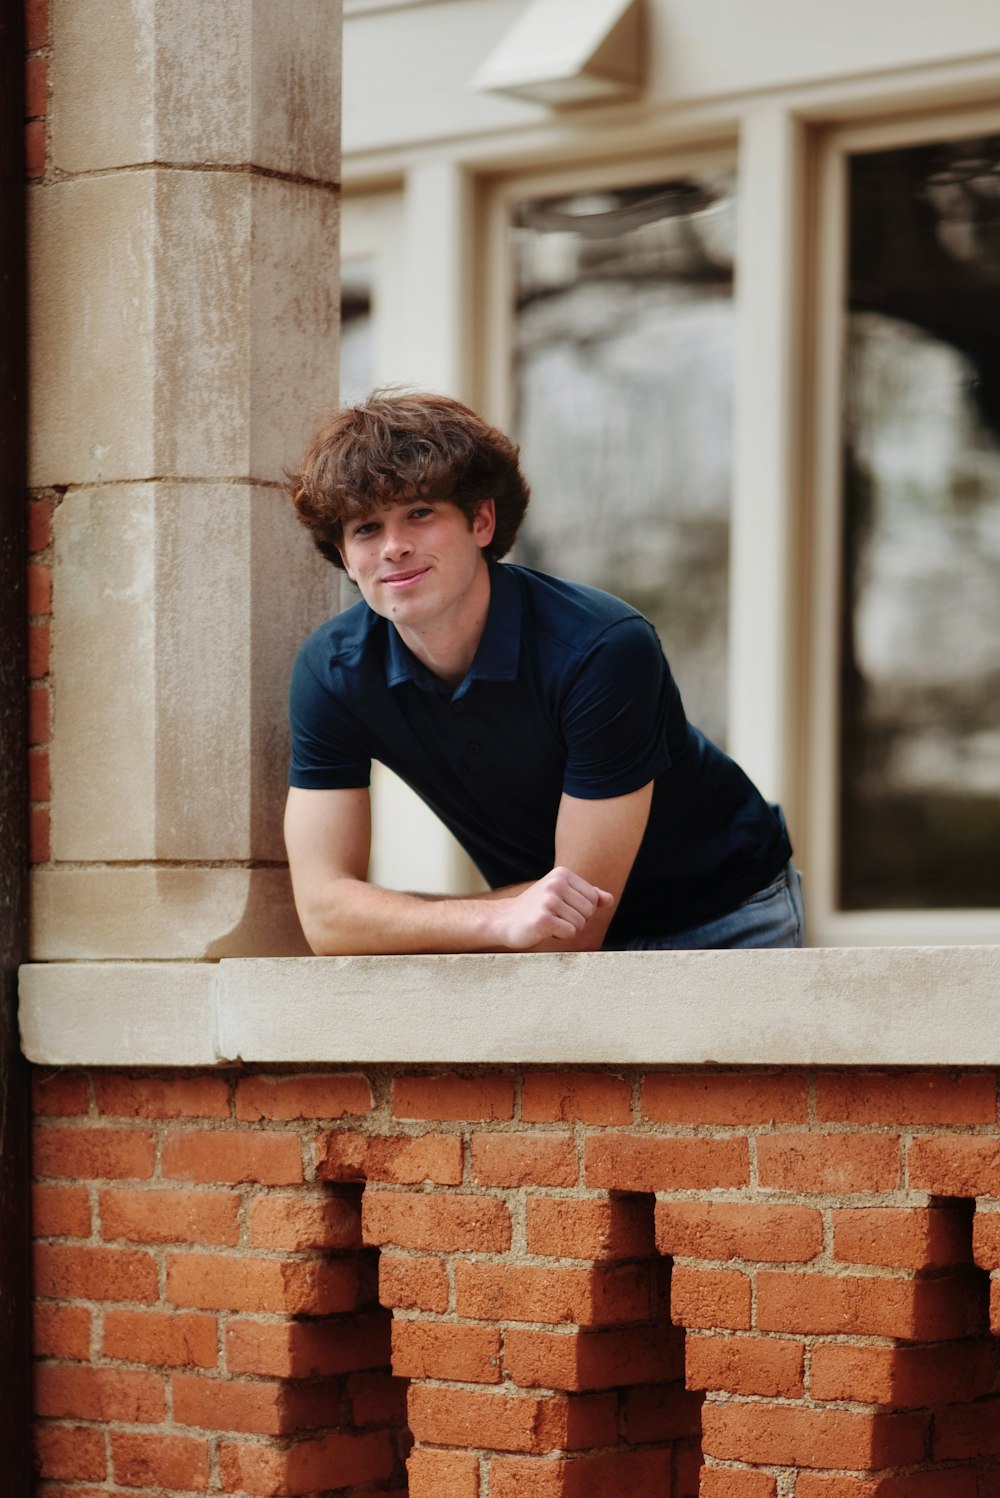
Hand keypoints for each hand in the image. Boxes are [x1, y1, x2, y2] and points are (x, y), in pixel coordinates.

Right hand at [494, 866, 613, 949]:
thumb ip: (586, 896)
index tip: (564, 910)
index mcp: (562, 874)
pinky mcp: (543, 918)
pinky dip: (560, 936)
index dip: (583, 910)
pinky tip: (545, 930)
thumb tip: (610, 899)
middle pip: (590, 911)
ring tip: (549, 923)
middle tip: (556, 918)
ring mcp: (549, 900)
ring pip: (580, 924)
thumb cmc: (535, 909)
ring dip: (567, 929)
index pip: (594, 898)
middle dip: (577, 921)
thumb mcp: (561, 896)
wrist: (504, 920)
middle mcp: (556, 883)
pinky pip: (570, 932)